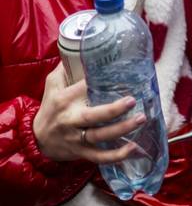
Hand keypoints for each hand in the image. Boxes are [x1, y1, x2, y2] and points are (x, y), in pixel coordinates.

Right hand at [32, 63, 146, 164]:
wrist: (35, 140)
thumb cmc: (50, 107)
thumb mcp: (52, 85)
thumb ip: (66, 67)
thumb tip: (84, 47)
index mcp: (64, 100)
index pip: (83, 88)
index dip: (99, 81)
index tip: (120, 72)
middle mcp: (70, 120)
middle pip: (93, 116)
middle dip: (114, 109)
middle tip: (133, 100)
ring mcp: (76, 138)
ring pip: (100, 136)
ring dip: (122, 130)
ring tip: (141, 119)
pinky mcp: (81, 153)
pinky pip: (100, 157)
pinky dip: (116, 156)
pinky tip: (134, 149)